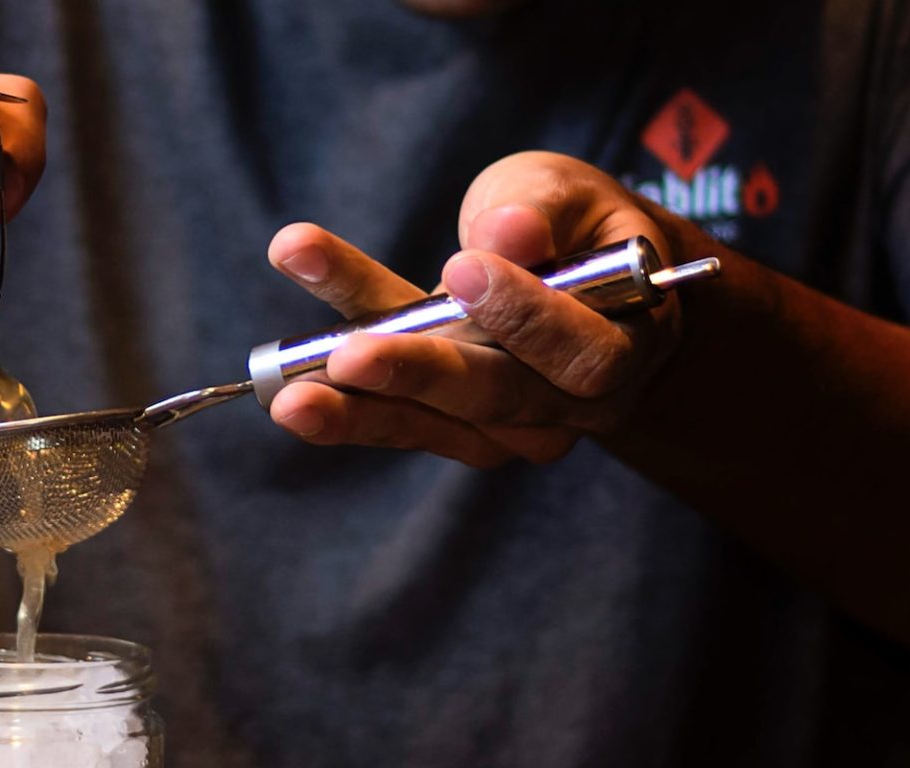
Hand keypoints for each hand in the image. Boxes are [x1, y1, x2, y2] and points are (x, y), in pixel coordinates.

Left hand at [266, 152, 682, 467]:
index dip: (525, 315)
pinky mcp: (452, 431)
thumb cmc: (577, 229)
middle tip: (350, 356)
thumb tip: (509, 233)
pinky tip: (284, 391)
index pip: (580, 351)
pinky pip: (396, 420)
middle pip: (494, 397)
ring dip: (358, 412)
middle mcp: (568, 406)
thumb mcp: (572, 194)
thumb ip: (542, 209)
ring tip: (290, 397)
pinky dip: (343, 407)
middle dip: (419, 374)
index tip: (463, 269)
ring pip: (432, 421)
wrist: (578, 287)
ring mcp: (507, 430)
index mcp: (625, 346)